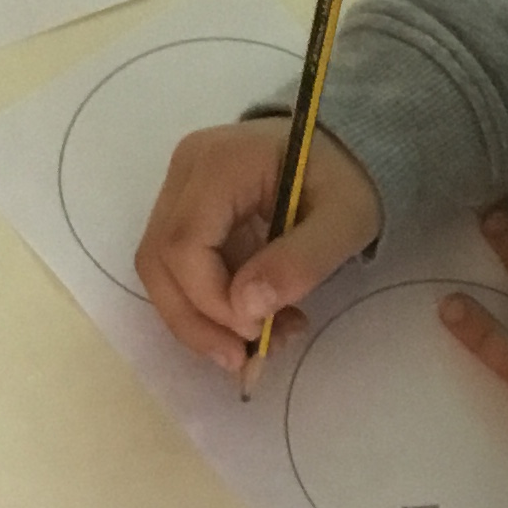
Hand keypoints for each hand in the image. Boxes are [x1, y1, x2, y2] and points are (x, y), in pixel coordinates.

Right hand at [136, 119, 381, 377]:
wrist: (345, 149)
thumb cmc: (348, 178)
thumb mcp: (345, 220)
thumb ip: (300, 261)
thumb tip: (245, 309)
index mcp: (220, 162)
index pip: (184, 243)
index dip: (210, 300)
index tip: (258, 329)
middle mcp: (185, 170)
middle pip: (159, 259)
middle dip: (196, 321)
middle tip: (244, 357)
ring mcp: (179, 189)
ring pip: (161, 271)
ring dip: (201, 320)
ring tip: (261, 340)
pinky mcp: (185, 211)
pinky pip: (178, 269)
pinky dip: (209, 306)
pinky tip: (255, 319)